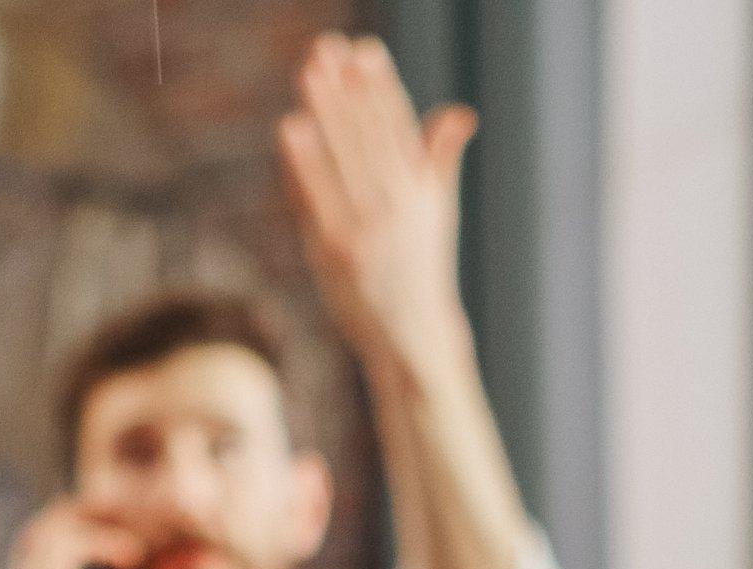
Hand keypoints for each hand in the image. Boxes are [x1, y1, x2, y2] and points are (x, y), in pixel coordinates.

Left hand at [279, 33, 476, 385]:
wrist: (412, 337)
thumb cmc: (422, 269)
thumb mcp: (439, 212)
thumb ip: (441, 159)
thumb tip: (461, 112)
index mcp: (422, 192)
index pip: (399, 128)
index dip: (382, 86)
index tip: (367, 49)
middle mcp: (398, 207)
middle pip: (369, 136)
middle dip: (349, 88)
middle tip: (330, 47)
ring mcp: (366, 229)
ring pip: (343, 159)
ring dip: (326, 113)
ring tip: (310, 73)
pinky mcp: (335, 251)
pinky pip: (316, 197)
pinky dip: (303, 162)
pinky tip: (291, 128)